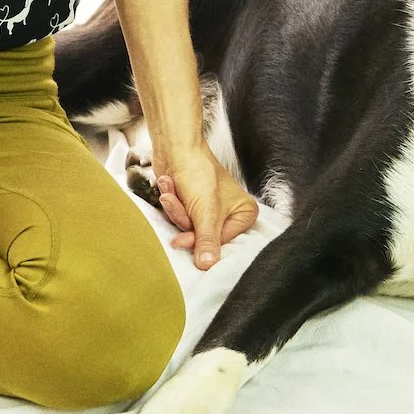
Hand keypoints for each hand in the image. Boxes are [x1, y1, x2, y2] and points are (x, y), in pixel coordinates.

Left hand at [153, 145, 259, 269]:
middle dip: (184, 219)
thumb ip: (207, 242)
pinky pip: (180, 216)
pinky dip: (172, 201)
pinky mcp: (192, 204)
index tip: (182, 238)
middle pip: (203, 236)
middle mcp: (229, 212)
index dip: (199, 240)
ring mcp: (209, 209)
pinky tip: (169, 185)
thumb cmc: (198, 172)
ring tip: (172, 188)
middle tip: (176, 204)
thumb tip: (208, 267)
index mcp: (244, 213)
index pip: (222, 242)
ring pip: (188, 227)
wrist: (175, 147)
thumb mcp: (206, 213)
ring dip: (175, 207)